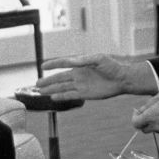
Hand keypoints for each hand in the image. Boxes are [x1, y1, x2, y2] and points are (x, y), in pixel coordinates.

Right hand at [36, 54, 155, 99]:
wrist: (122, 79)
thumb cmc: (112, 66)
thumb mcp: (98, 59)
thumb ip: (83, 60)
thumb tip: (70, 61)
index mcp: (80, 64)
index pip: (63, 63)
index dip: (53, 64)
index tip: (43, 66)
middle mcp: (78, 74)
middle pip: (59, 78)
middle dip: (48, 81)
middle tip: (36, 84)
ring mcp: (81, 85)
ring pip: (62, 87)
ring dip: (52, 90)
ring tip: (40, 92)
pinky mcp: (85, 94)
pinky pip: (70, 96)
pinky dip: (61, 97)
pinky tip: (53, 98)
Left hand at [131, 89, 158, 135]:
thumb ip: (146, 106)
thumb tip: (139, 111)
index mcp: (150, 117)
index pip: (135, 123)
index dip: (135, 117)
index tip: (138, 112)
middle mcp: (156, 127)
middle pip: (144, 129)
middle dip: (144, 122)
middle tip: (150, 113)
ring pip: (156, 130)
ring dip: (156, 123)